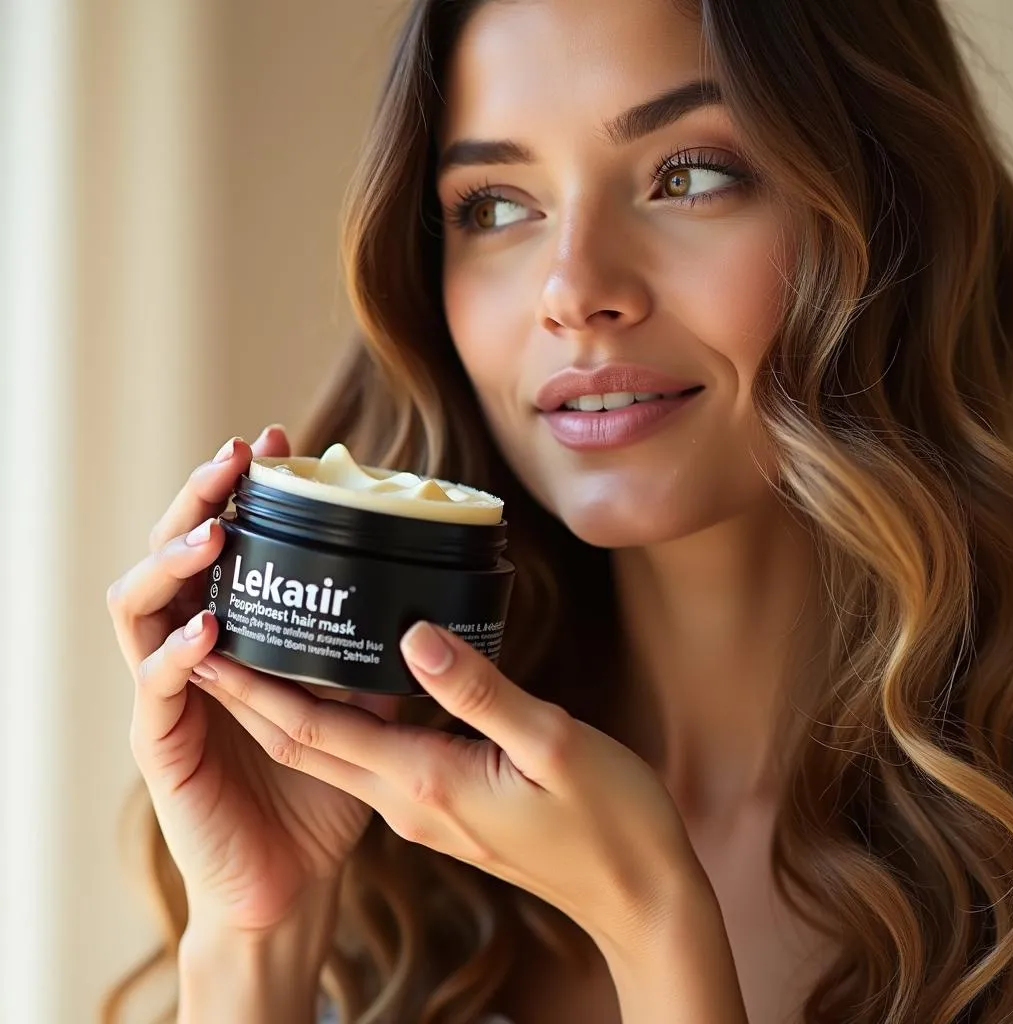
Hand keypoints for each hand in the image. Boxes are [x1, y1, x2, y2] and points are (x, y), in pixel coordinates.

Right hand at [107, 426, 400, 938]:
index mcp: (232, 634)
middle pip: (171, 557)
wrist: (290, 878)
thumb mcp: (358, 704)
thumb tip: (424, 604)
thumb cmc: (320, 788)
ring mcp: (168, 695)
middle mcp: (190, 652)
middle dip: (197, 501)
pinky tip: (210, 629)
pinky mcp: (162, 745)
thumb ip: (368, 654)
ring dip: (173, 563)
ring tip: (214, 532)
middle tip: (235, 459)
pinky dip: (179, 654)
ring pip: (140, 608)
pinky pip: (156, 689)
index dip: (241, 491)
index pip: (224, 545)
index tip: (280, 443)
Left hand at [187, 621, 710, 952]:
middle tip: (208, 638)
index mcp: (423, 782)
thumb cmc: (607, 821)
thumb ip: (479, 691)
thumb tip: (415, 634)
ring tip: (261, 652)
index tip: (203, 645)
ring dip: (284, 709)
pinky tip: (344, 689)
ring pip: (331, 754)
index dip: (251, 689)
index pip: (310, 731)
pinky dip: (336, 722)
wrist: (635, 896)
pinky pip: (369, 760)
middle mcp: (407, 800)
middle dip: (247, 696)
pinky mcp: (443, 808)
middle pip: (303, 744)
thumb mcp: (551, 744)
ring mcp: (422, 810)